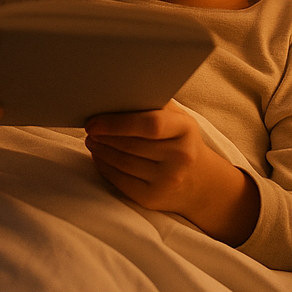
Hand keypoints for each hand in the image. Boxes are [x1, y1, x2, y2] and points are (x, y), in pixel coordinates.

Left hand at [85, 101, 259, 244]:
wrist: (201, 182)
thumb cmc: (181, 140)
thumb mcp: (178, 118)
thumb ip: (155, 103)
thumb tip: (118, 92)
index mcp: (185, 129)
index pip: (150, 125)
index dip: (118, 123)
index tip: (95, 120)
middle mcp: (179, 157)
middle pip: (131, 145)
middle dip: (104, 136)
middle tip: (89, 127)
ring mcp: (167, 180)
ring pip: (123, 163)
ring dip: (100, 150)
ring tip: (91, 139)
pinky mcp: (152, 199)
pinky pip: (120, 181)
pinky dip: (104, 167)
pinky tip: (98, 156)